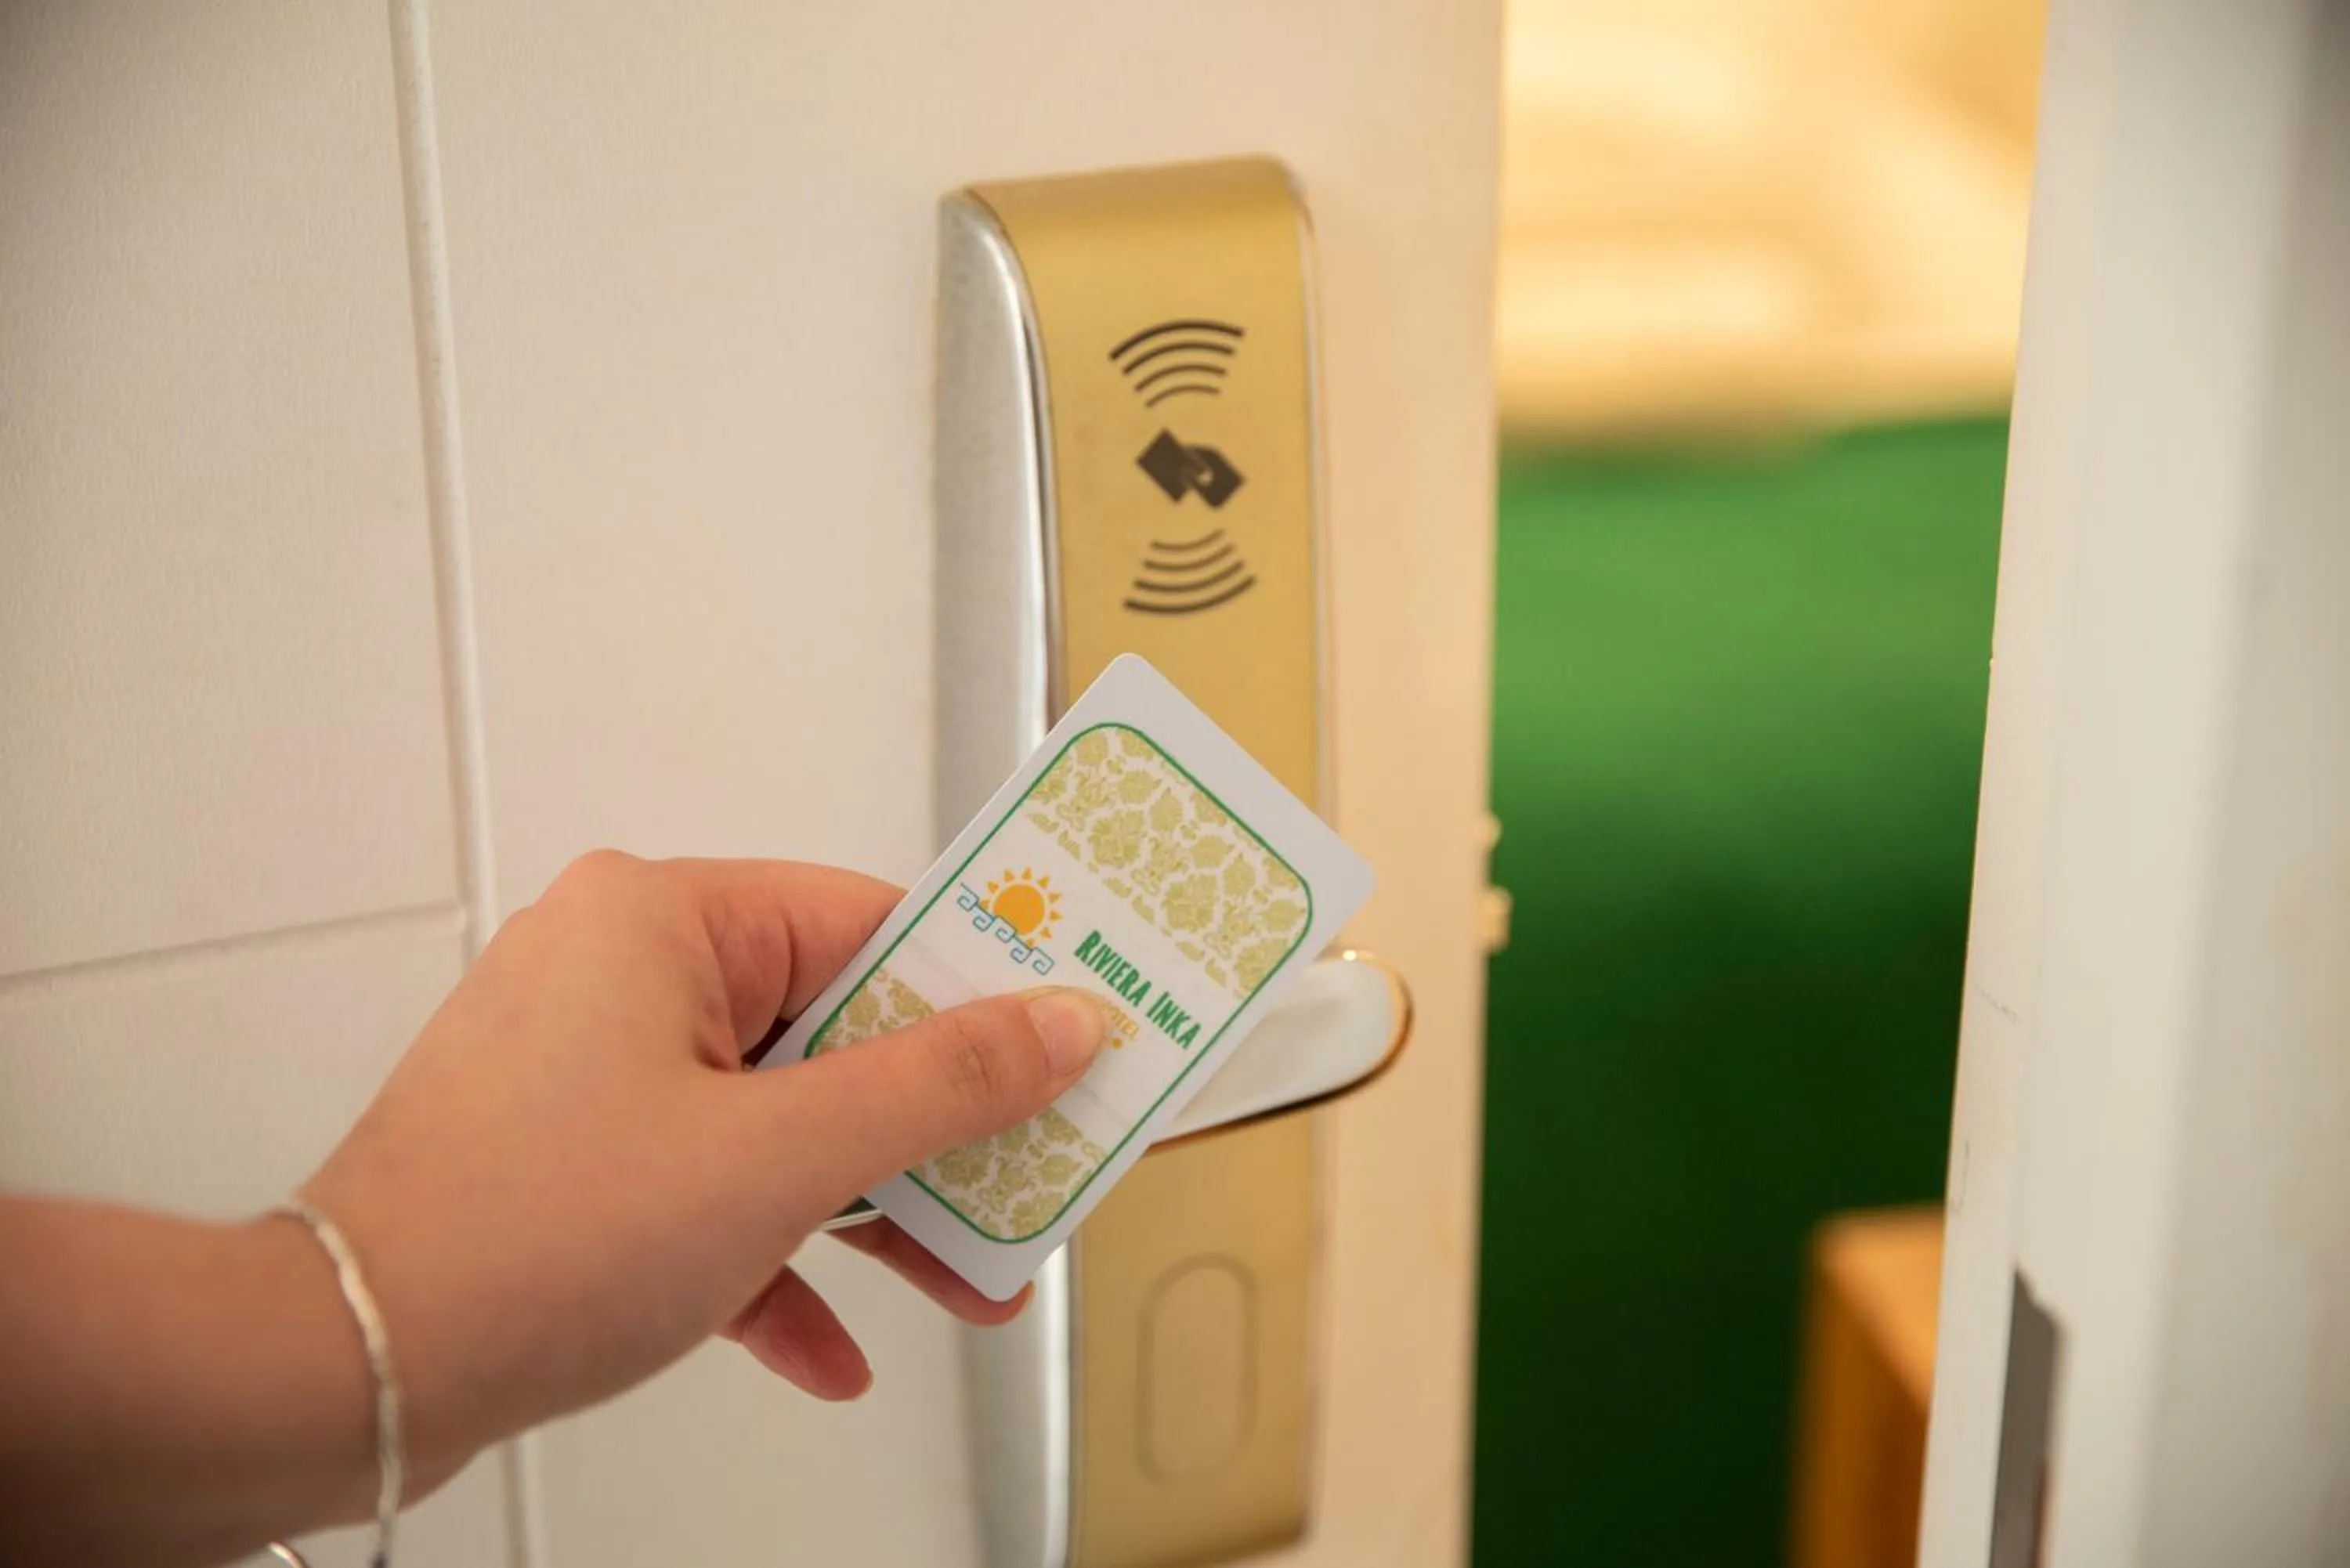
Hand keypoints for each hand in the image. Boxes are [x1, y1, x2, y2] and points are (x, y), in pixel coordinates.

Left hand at [302, 851, 1109, 1498]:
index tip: (1062, 1044)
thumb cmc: (525, 1238)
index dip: (982, 995)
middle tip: (1023, 1177)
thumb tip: (1053, 1024)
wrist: (349, 1369)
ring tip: (961, 1280)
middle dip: (932, 1131)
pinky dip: (774, 1252)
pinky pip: (709, 1182)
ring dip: (869, 1206)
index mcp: (662, 919)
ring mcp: (590, 1065)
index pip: (873, 923)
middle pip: (836, 1027)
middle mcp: (621, 970)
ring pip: (779, 1116)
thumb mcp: (781, 1158)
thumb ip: (936, 1088)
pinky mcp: (572, 1154)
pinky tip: (826, 1344)